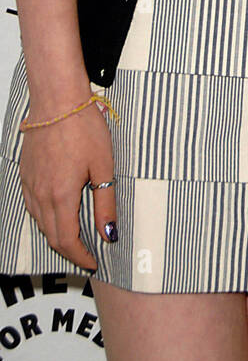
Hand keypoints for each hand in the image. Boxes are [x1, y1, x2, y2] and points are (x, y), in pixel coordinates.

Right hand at [19, 99, 117, 271]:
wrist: (57, 99)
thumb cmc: (83, 126)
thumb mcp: (103, 166)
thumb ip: (105, 203)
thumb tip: (109, 232)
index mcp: (61, 195)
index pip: (67, 240)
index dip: (80, 256)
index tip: (93, 261)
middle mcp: (41, 194)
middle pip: (51, 236)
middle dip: (70, 249)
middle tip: (88, 252)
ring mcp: (30, 184)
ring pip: (40, 222)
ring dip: (56, 234)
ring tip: (76, 235)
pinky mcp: (26, 174)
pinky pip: (33, 205)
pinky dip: (45, 217)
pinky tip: (58, 211)